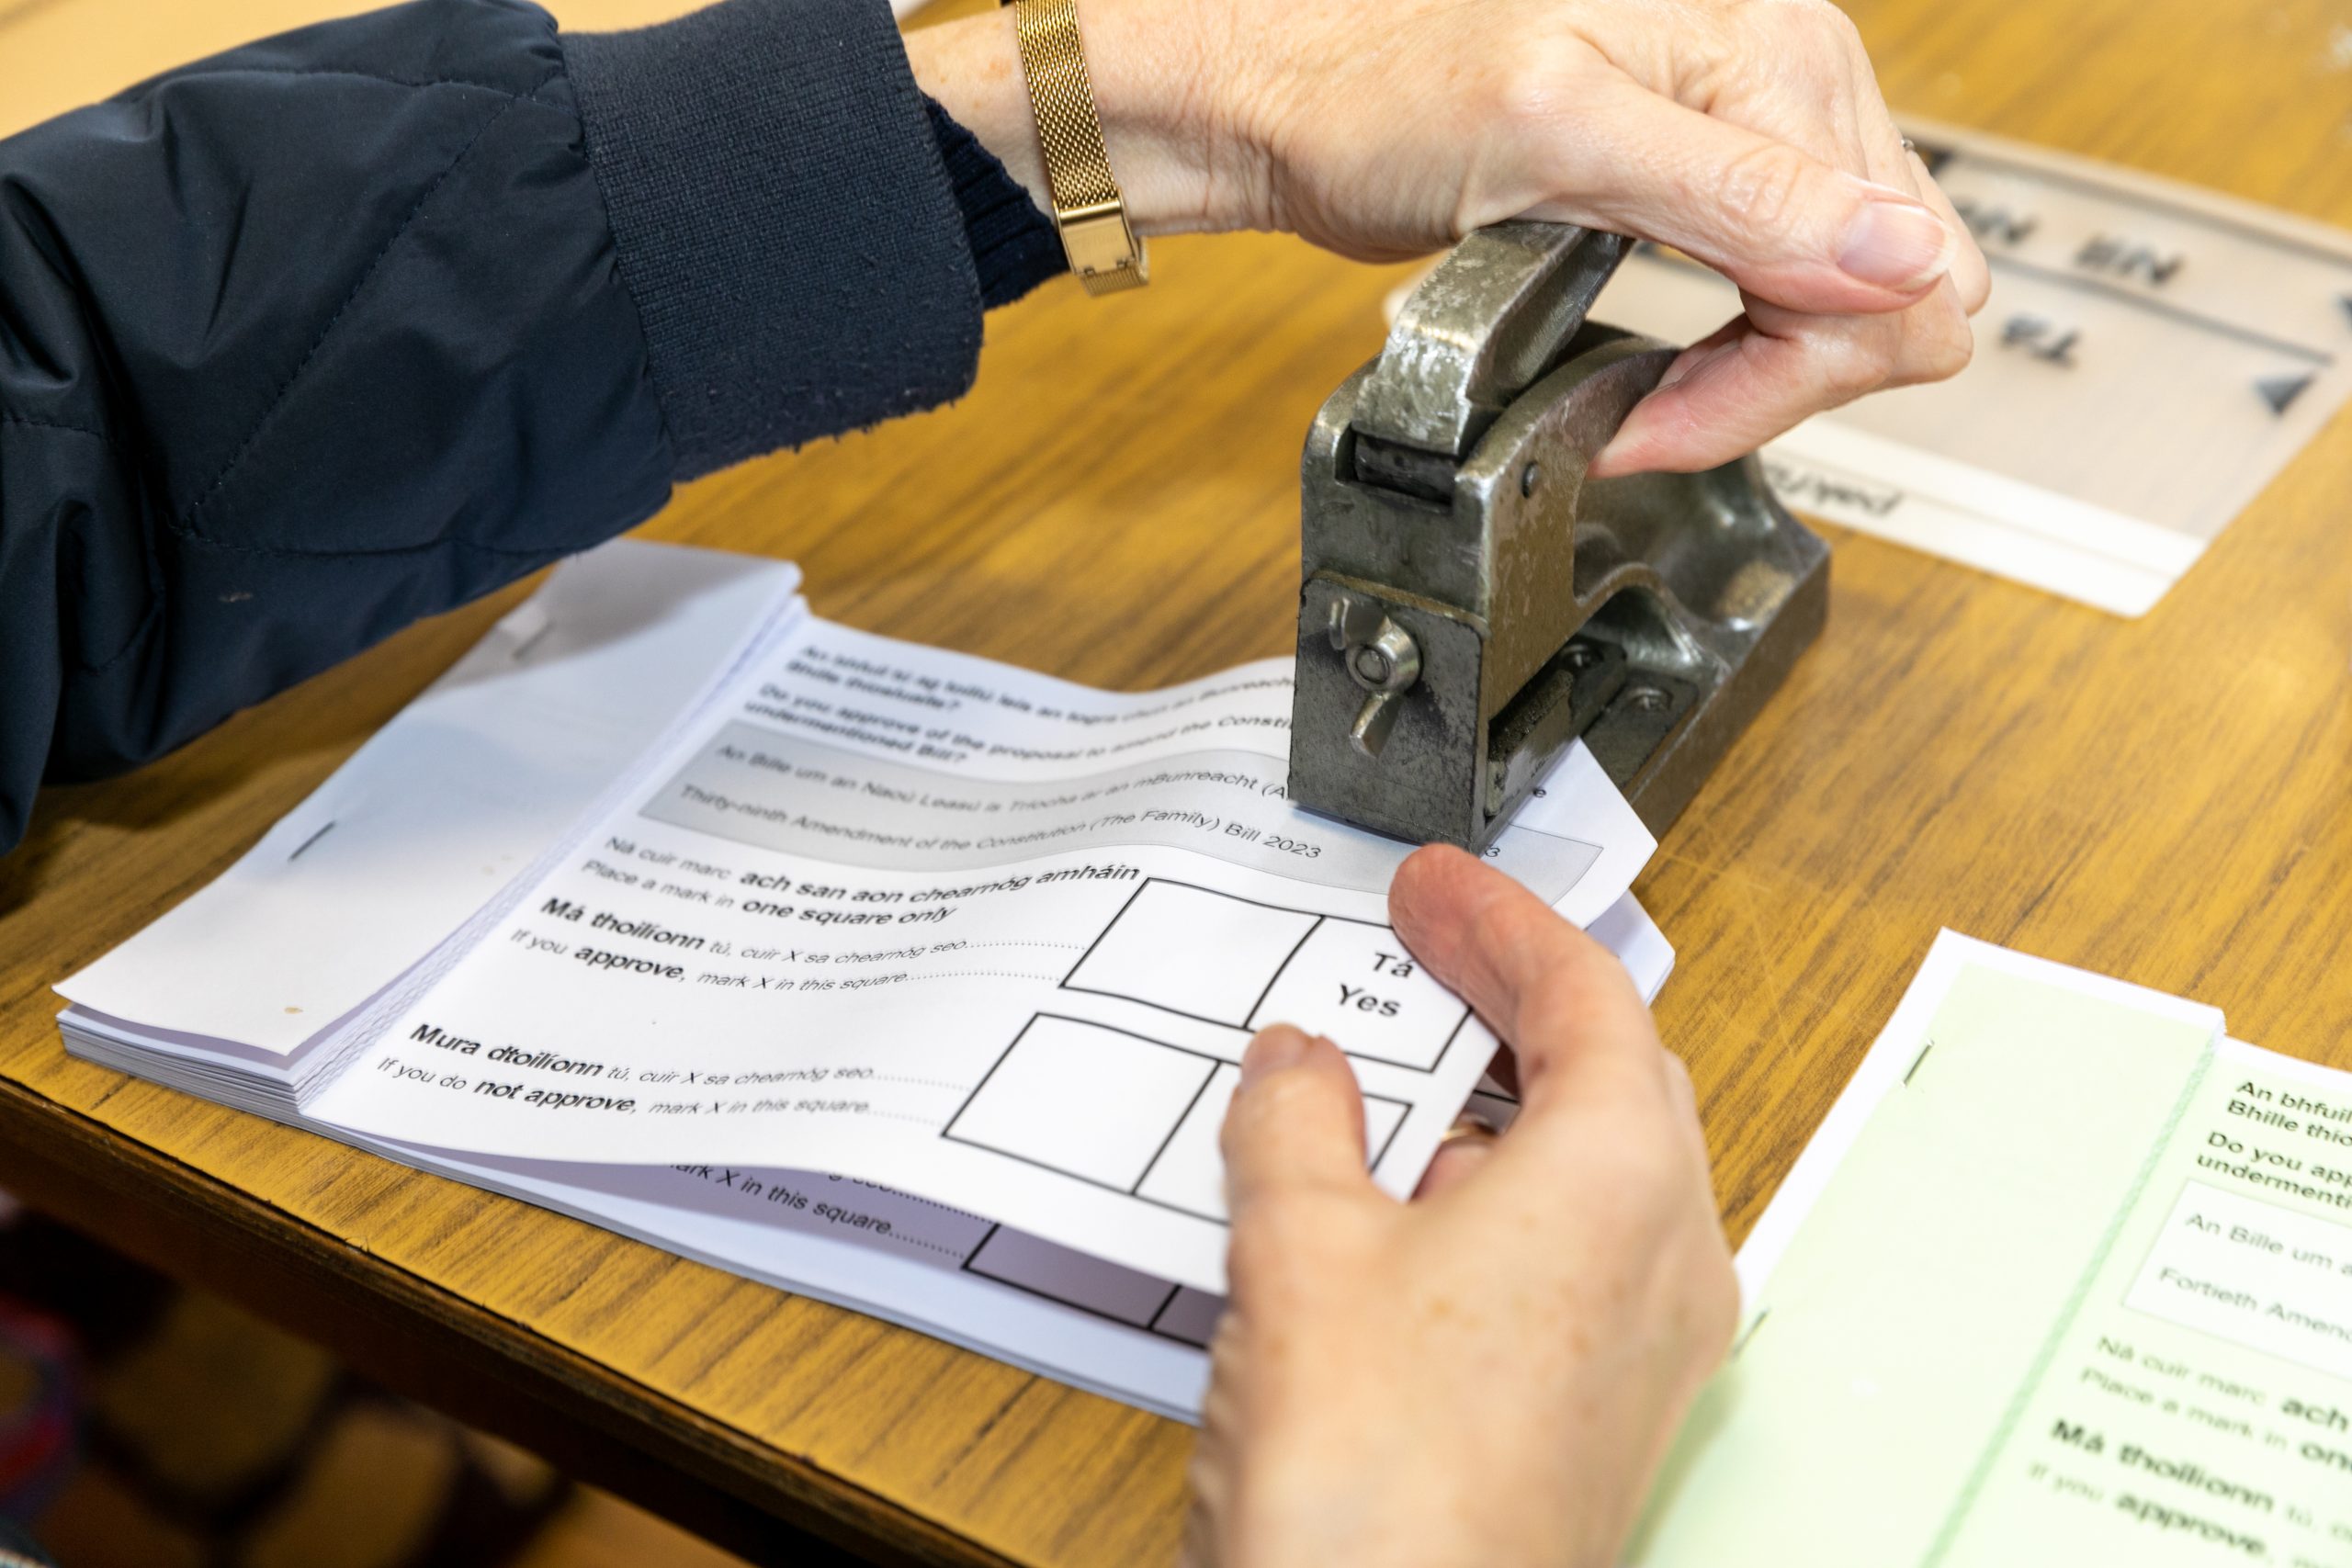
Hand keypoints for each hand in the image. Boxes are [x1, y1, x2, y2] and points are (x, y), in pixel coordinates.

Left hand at [904, 0, 1987, 475]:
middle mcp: (1788, 86)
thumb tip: (1902, 253)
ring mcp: (1749, 136)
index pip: (1898, 271)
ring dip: (1759, 373)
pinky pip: (1782, 287)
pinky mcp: (1701, 182)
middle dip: (1788, 380)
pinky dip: (1731, 349)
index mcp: (1778, 60)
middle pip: (1898, 288)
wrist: (1292, 100)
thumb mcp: (1559, 140)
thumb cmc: (1383, 93)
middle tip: (1657, 416)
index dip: (1786, 378)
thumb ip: (1738, 197)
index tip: (1663, 419)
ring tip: (1647, 398)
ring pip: (1850, 298)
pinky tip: (1659, 361)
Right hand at [1183, 846, 1737, 1567]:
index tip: (1438, 883)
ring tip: (1393, 1074)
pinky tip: (1401, 1212)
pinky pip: (1573, 1256)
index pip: (1585, 995)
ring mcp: (1649, 1346)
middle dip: (1516, 997)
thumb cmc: (1381, 1479)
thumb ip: (1298, 1123)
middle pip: (1612, 1073)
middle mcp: (1669, 1257)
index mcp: (1621, 1179)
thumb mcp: (1300, 1248)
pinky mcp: (1606, 1413)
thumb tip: (1299, 1067)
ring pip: (1594, 1170)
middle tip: (1430, 944)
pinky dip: (1499, 1195)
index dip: (1500, 920)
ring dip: (1501, 1103)